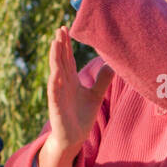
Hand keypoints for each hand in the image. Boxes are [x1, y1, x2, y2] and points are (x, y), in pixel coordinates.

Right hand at [39, 27, 113, 166]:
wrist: (74, 138)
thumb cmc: (82, 116)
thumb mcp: (96, 95)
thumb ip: (102, 80)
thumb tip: (112, 65)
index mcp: (71, 80)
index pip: (67, 58)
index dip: (67, 44)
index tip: (66, 28)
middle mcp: (63, 85)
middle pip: (61, 61)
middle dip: (60, 46)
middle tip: (60, 29)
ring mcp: (58, 95)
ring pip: (56, 73)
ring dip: (54, 59)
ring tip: (55, 43)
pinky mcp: (56, 108)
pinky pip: (55, 94)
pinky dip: (54, 83)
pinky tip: (55, 73)